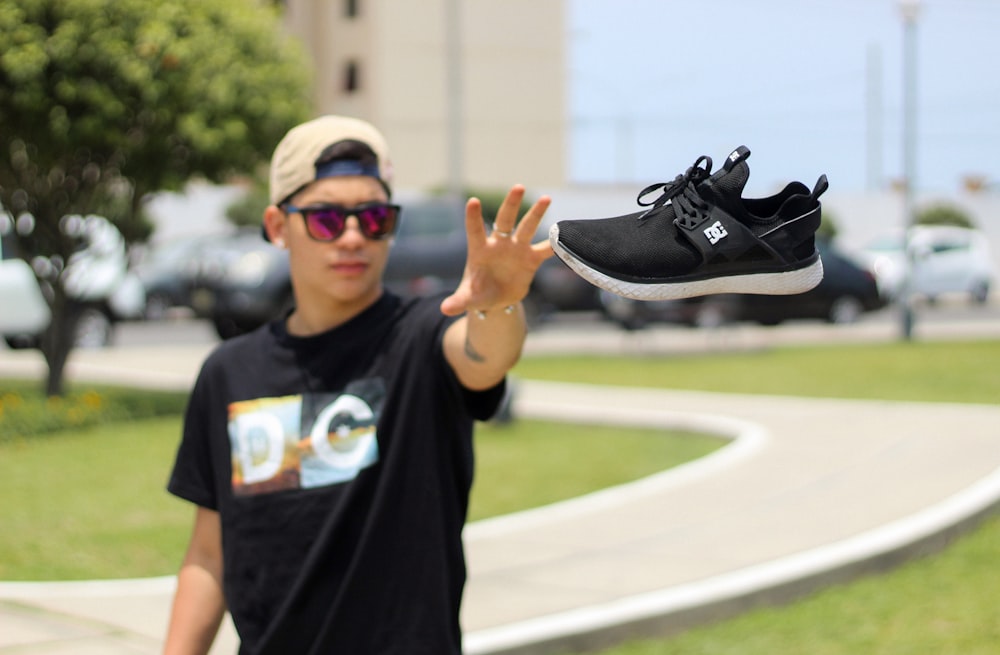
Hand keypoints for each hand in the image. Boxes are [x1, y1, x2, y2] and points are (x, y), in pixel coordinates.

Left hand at [440, 185, 552, 316]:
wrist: (497, 299)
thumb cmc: (477, 293)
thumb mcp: (467, 299)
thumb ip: (458, 301)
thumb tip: (444, 309)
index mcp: (480, 250)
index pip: (475, 230)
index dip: (473, 217)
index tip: (472, 201)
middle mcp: (499, 244)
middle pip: (505, 220)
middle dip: (511, 204)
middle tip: (518, 187)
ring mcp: (516, 249)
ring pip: (527, 227)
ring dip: (536, 214)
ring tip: (546, 198)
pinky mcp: (531, 259)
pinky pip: (545, 249)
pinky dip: (555, 244)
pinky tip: (566, 234)